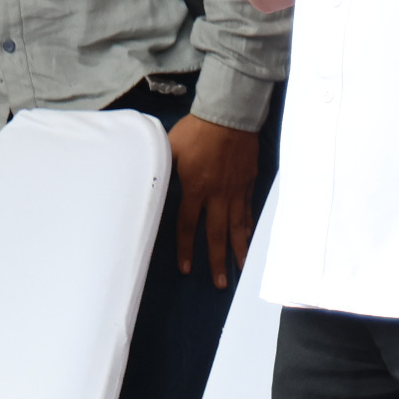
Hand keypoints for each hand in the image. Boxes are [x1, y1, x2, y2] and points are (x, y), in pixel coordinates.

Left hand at [167, 113, 257, 286]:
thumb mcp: (169, 148)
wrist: (229, 115)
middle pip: (218, 233)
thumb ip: (162, 168)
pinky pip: (249, 209)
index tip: (187, 268)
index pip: (188, 225)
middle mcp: (217, 195)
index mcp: (196, 188)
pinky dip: (250, 226)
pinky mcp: (248, 181)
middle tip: (221, 282)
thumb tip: (147, 183)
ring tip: (243, 268)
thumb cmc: (196, 131)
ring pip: (238, 225)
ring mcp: (236, 189)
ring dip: (240, 248)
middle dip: (218, 259)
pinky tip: (250, 237)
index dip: (187, 248)